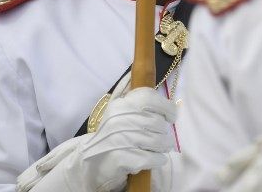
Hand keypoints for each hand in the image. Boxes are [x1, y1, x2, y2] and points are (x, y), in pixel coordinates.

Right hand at [17, 87, 176, 191]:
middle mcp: (119, 119)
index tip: (171, 116)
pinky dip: (157, 160)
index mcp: (121, 105)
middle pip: (157, 122)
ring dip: (163, 147)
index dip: (166, 107)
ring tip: (159, 149)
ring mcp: (119, 138)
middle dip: (163, 133)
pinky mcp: (121, 158)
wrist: (90, 163)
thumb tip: (170, 105)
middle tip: (161, 140)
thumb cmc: (113, 137)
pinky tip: (155, 160)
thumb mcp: (122, 115)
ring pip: (157, 141)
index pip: (149, 98)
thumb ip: (140, 106)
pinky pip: (151, 158)